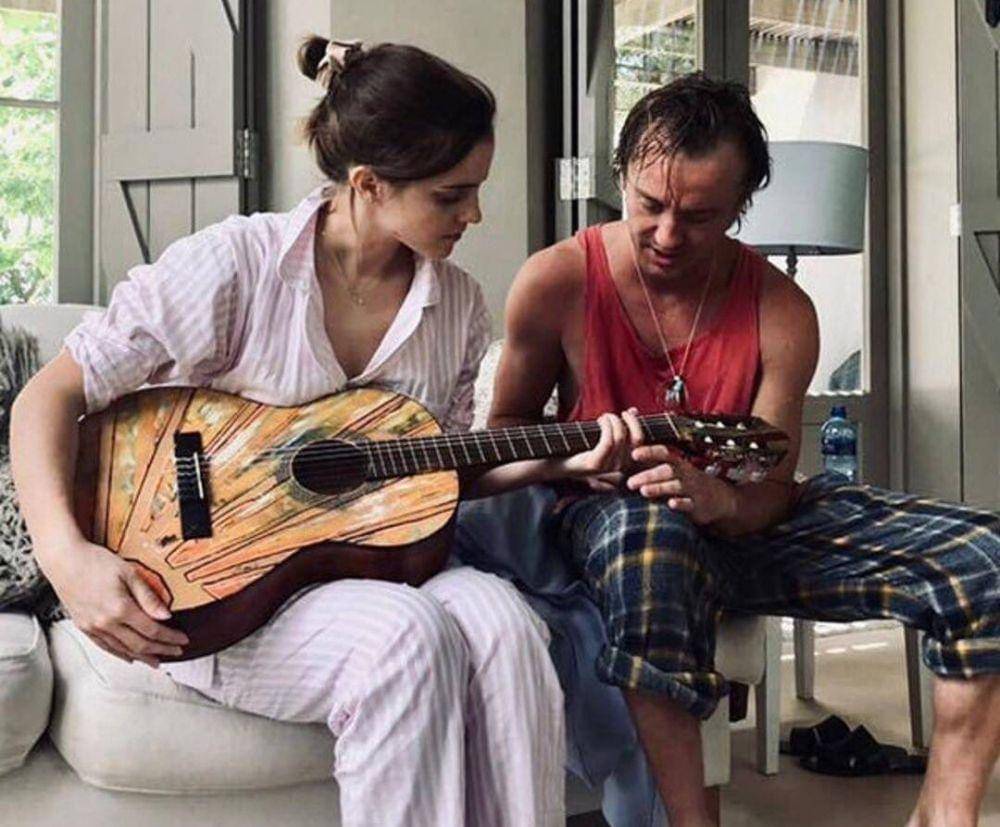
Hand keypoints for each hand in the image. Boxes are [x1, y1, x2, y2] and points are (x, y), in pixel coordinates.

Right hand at [44, 539, 188, 666]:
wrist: (64, 560)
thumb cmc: (95, 562)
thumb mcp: (129, 573)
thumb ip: (148, 597)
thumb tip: (166, 615)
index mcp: (120, 609)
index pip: (152, 630)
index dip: (170, 638)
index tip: (182, 640)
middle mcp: (105, 623)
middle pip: (139, 644)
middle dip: (161, 650)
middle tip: (176, 652)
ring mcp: (93, 627)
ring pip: (123, 650)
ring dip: (142, 657)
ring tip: (157, 660)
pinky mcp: (84, 627)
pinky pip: (105, 647)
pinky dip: (120, 654)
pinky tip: (130, 657)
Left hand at [558, 409, 643, 488]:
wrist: (556, 460)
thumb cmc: (579, 445)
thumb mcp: (603, 433)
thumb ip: (620, 424)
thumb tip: (634, 411)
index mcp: (624, 461)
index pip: (641, 441)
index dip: (637, 423)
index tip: (628, 413)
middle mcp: (619, 467)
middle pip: (635, 439)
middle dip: (627, 420)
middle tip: (614, 414)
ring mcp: (607, 467)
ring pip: (620, 437)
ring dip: (612, 420)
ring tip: (602, 417)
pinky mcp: (595, 464)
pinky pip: (608, 441)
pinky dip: (605, 426)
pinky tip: (599, 421)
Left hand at [626, 446, 737, 525]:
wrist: (720, 499)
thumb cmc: (688, 483)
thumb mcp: (675, 473)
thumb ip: (653, 469)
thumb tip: (624, 463)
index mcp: (678, 464)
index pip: (664, 454)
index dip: (650, 452)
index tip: (634, 454)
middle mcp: (686, 474)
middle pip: (667, 471)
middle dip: (648, 475)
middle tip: (630, 482)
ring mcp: (693, 490)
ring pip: (676, 486)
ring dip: (659, 488)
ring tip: (643, 491)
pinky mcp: (698, 506)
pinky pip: (690, 504)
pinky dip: (681, 503)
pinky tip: (671, 504)